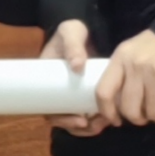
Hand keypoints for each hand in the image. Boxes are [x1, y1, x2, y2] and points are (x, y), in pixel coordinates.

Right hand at [40, 20, 108, 136]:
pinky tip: (108, 117)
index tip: (80, 120)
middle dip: (78, 126)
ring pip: (76, 119)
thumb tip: (77, 66)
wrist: (84, 28)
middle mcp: (57, 91)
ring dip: (88, 127)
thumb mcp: (70, 33)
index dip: (61, 119)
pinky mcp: (84, 93)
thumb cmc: (72, 31)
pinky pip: (87, 113)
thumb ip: (73, 46)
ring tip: (104, 123)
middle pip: (62, 118)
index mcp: (46, 79)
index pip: (48, 108)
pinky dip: (95, 120)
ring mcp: (71, 93)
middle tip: (96, 125)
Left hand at [96, 29, 154, 126]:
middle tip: (143, 117)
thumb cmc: (151, 49)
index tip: (115, 120)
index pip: (104, 92)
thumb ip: (120, 75)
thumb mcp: (129, 54)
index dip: (107, 112)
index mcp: (120, 59)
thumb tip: (114, 107)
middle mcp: (136, 66)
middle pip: (129, 108)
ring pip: (153, 113)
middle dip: (137, 119)